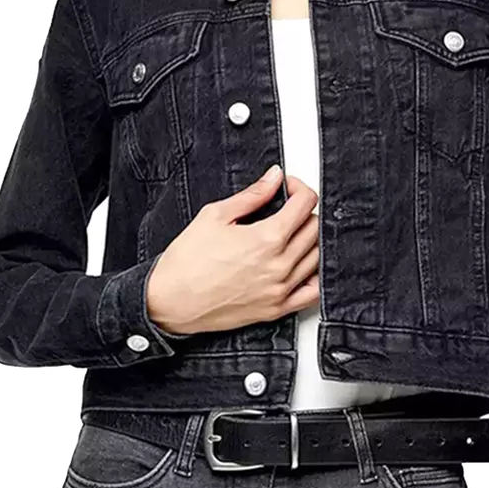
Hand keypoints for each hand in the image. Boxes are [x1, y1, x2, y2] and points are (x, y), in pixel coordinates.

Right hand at [146, 164, 319, 334]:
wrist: (171, 301)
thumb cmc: (187, 263)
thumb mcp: (215, 216)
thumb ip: (251, 195)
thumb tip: (273, 178)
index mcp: (267, 238)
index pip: (305, 204)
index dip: (299, 188)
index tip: (288, 188)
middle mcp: (279, 265)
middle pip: (315, 228)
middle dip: (304, 212)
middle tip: (287, 210)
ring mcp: (281, 289)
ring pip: (318, 257)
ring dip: (310, 240)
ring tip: (291, 235)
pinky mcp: (276, 309)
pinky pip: (313, 292)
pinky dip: (315, 275)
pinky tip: (302, 266)